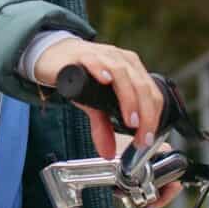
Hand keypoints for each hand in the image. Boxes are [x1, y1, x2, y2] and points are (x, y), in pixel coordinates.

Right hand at [33, 38, 182, 207]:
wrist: (55, 56)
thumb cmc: (81, 76)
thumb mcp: (95, 104)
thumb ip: (104, 126)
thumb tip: (108, 152)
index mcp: (132, 71)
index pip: (152, 94)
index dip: (153, 118)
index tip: (146, 139)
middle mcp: (122, 61)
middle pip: (142, 86)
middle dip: (146, 114)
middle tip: (141, 136)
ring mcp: (103, 55)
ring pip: (123, 74)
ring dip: (129, 99)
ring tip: (131, 120)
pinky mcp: (82, 55)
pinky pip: (95, 60)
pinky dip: (102, 70)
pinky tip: (105, 81)